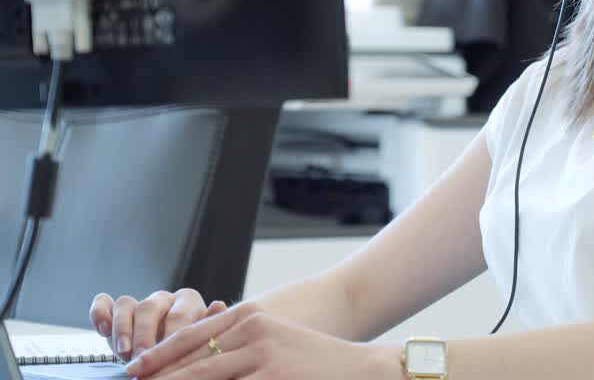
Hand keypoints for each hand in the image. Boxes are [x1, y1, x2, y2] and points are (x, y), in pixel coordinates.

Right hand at [89, 289, 227, 361]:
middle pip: (150, 307)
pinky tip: (102, 330)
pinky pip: (103, 303)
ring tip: (124, 351)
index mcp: (188, 301)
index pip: (179, 314)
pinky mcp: (114, 310)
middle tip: (142, 357)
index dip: (171, 337)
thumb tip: (218, 304)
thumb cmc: (188, 347)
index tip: (166, 356)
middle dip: (145, 334)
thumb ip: (207, 324)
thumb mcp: (201, 338)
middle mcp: (163, 298)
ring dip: (123, 329)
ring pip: (126, 304)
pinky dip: (99, 313)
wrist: (166, 355)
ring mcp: (138, 303)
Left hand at [124, 301, 383, 379]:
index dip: (159, 356)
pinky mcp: (272, 379)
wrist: (362, 369)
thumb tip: (197, 364)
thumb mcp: (276, 340)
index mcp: (252, 316)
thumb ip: (240, 346)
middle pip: (191, 362)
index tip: (134, 371)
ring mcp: (263, 357)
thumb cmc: (317, 361)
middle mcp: (254, 331)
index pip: (192, 335)